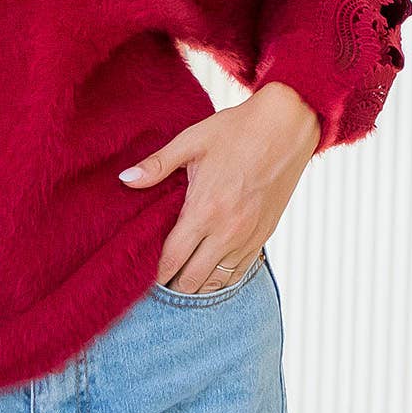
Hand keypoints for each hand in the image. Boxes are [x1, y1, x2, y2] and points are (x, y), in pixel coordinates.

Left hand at [118, 82, 320, 293]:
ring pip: (218, 282)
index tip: (143, 276)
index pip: (173, 258)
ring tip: (181, 279)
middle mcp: (227, 231)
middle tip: (159, 280)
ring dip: (198, 285)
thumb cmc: (236, 131)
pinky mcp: (265, 235)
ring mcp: (249, 237)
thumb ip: (157, 165)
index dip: (155, 273)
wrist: (286, 127)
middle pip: (193, 279)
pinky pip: (241, 272)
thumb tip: (125, 179)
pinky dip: (222, 278)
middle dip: (173, 284)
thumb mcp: (191, 141)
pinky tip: (209, 271)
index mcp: (205, 209)